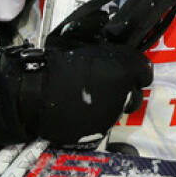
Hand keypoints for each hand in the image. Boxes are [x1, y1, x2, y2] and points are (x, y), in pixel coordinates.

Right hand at [0, 40, 152, 144]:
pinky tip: (78, 109)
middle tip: (103, 82)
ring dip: (109, 102)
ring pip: (119, 108)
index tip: (125, 69)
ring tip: (86, 96)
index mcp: (125, 70)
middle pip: (135, 92)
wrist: (30, 93)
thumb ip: (109, 49)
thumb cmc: (55, 64)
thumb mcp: (85, 44)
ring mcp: (112, 115)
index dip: (134, 69)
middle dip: (124, 87)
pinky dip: (94, 117)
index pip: (145, 71)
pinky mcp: (98, 132)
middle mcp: (125, 94)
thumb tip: (118, 46)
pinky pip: (102, 123)